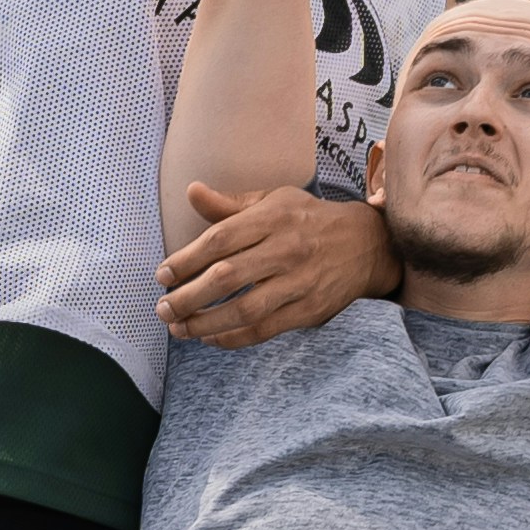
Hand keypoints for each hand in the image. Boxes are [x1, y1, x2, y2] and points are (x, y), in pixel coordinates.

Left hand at [157, 184, 398, 340]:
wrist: (367, 244)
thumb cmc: (308, 219)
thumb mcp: (273, 201)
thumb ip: (229, 204)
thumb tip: (191, 191)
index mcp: (273, 218)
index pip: (220, 239)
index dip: (186, 259)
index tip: (162, 275)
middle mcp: (286, 250)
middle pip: (227, 277)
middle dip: (188, 296)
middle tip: (163, 308)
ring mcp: (300, 282)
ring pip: (245, 309)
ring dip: (205, 323)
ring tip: (179, 329)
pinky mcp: (310, 310)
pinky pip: (265, 330)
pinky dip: (233, 338)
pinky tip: (210, 338)